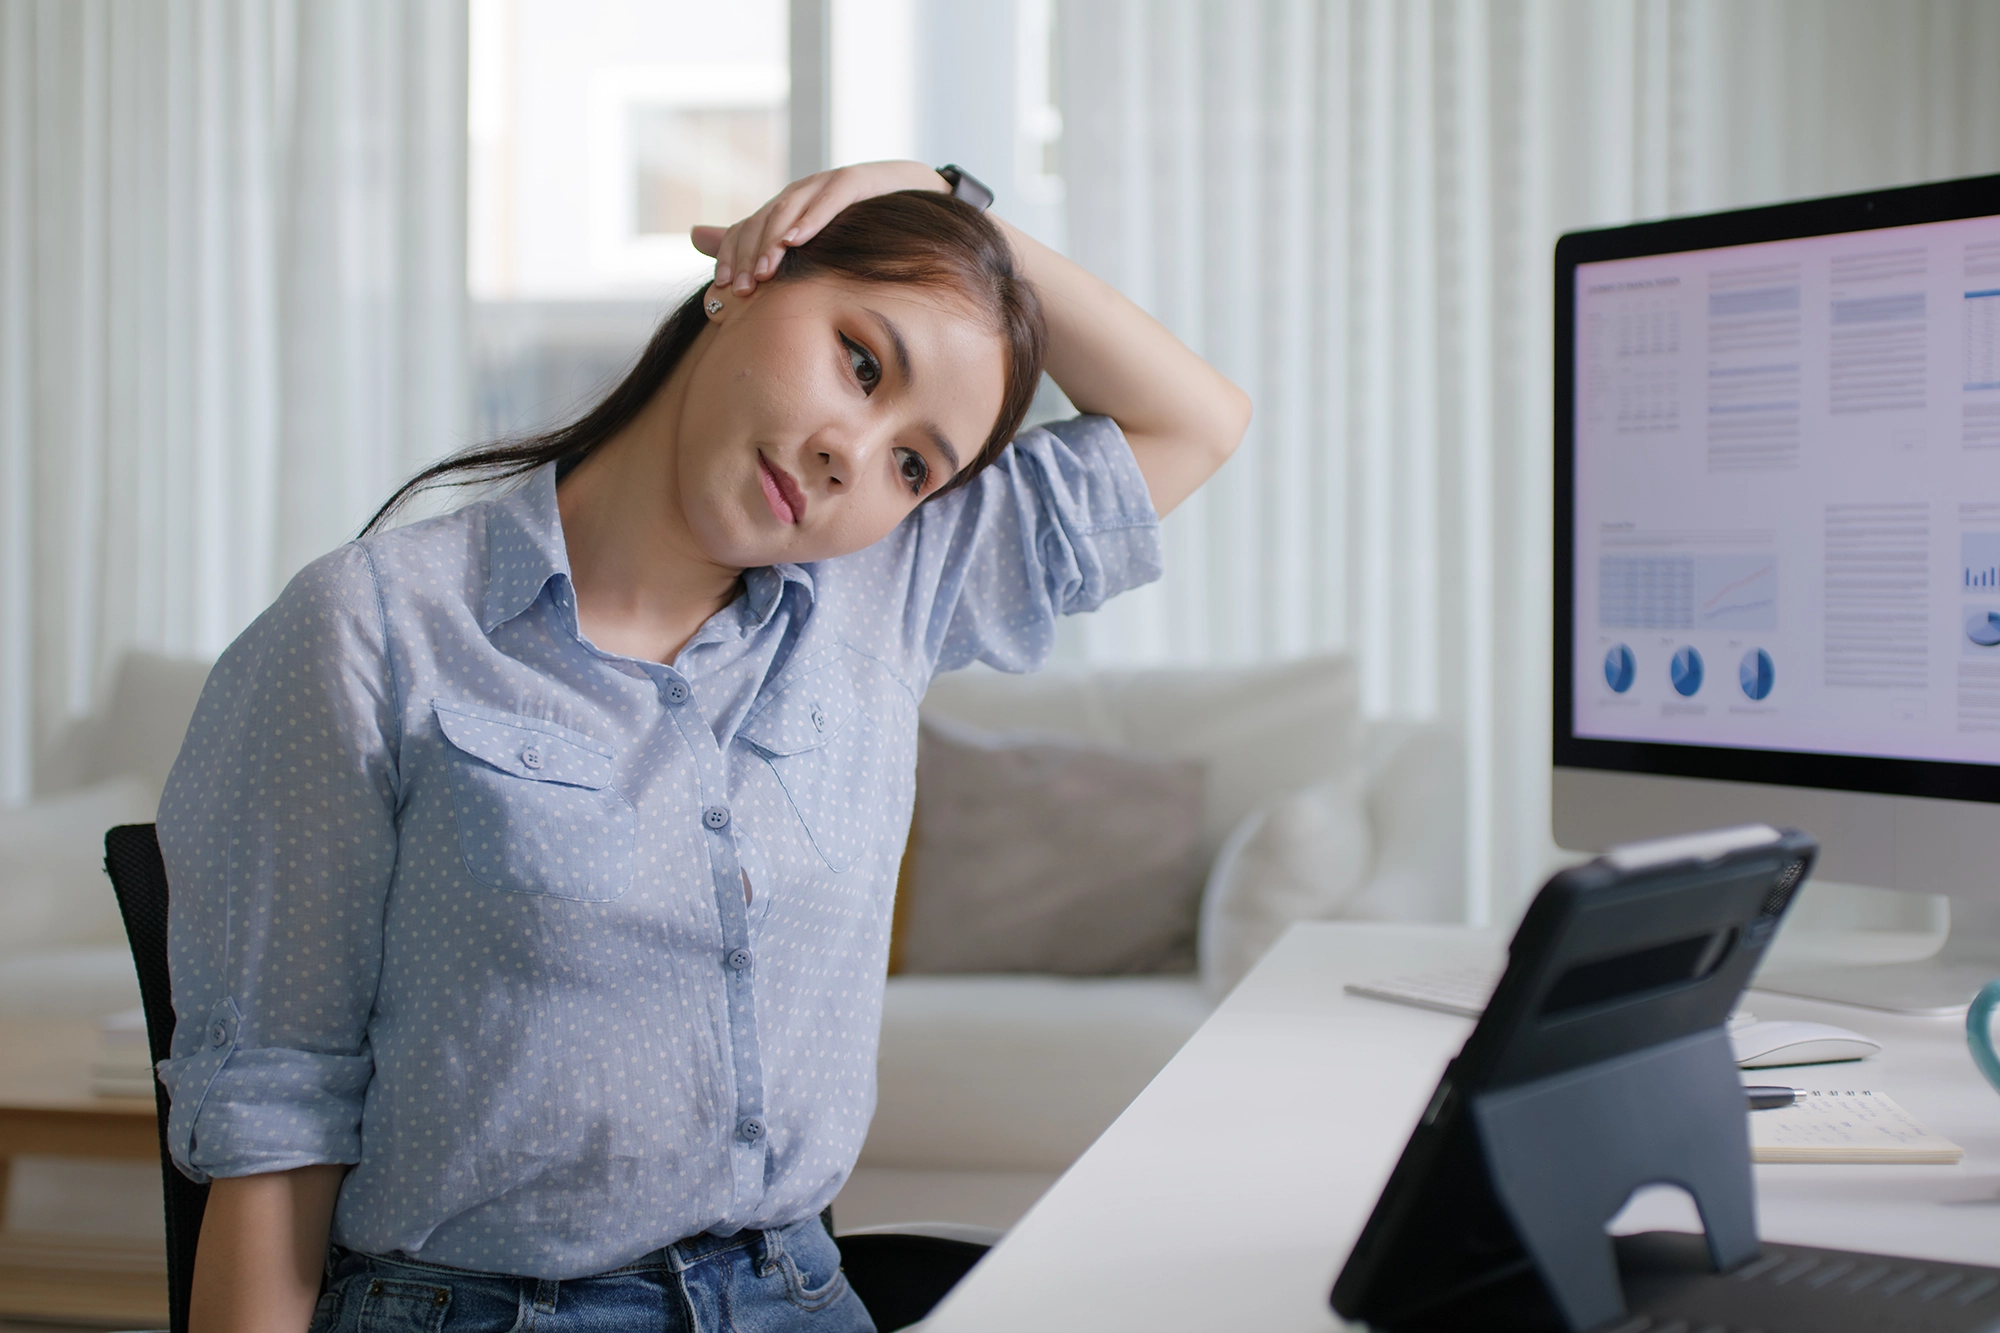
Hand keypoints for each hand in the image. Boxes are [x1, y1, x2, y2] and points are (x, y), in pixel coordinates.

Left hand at [690, 161, 945, 295]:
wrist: (922, 201)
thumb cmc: (869, 229)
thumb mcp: (818, 246)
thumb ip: (762, 244)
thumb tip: (695, 237)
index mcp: (790, 209)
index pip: (749, 227)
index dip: (732, 254)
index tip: (724, 288)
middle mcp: (804, 191)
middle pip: (765, 219)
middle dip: (749, 254)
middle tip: (743, 288)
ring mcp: (829, 182)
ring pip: (791, 207)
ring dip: (774, 240)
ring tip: (764, 271)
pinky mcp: (859, 179)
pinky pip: (831, 197)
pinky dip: (813, 216)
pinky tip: (797, 239)